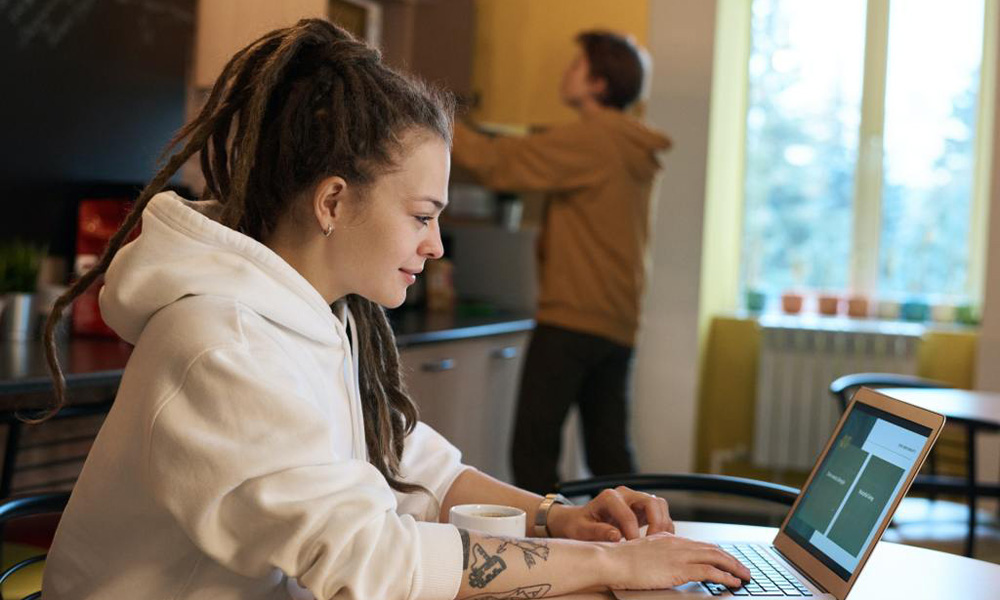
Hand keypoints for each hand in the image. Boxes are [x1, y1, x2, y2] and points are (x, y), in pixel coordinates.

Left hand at [547, 486, 673, 541]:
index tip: (633, 548)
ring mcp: (636, 500)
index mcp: (609, 497)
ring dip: (663, 525)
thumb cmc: (580, 525)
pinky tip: (658, 543)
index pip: (628, 514)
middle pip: (651, 502)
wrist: (580, 521)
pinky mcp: (643, 509)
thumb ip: (597, 531)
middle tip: (652, 544)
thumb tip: (616, 536)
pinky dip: (664, 528)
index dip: (633, 532)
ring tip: (657, 544)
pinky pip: (661, 514)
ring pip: (660, 506)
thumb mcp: (581, 529)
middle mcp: (625, 495)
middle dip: (656, 524)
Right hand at [607, 532, 750, 589]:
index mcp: (669, 539)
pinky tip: (732, 582)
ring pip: (716, 558)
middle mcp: (677, 544)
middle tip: (743, 570)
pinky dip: (724, 576)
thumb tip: (665, 565)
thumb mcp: (643, 553)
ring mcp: (679, 555)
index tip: (728, 561)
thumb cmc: (620, 560)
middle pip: (713, 549)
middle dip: (731, 560)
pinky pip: (709, 572)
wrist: (612, 560)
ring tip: (744, 576)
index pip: (701, 545)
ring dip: (734, 567)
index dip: (717, 553)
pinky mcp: (678, 568)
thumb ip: (658, 556)